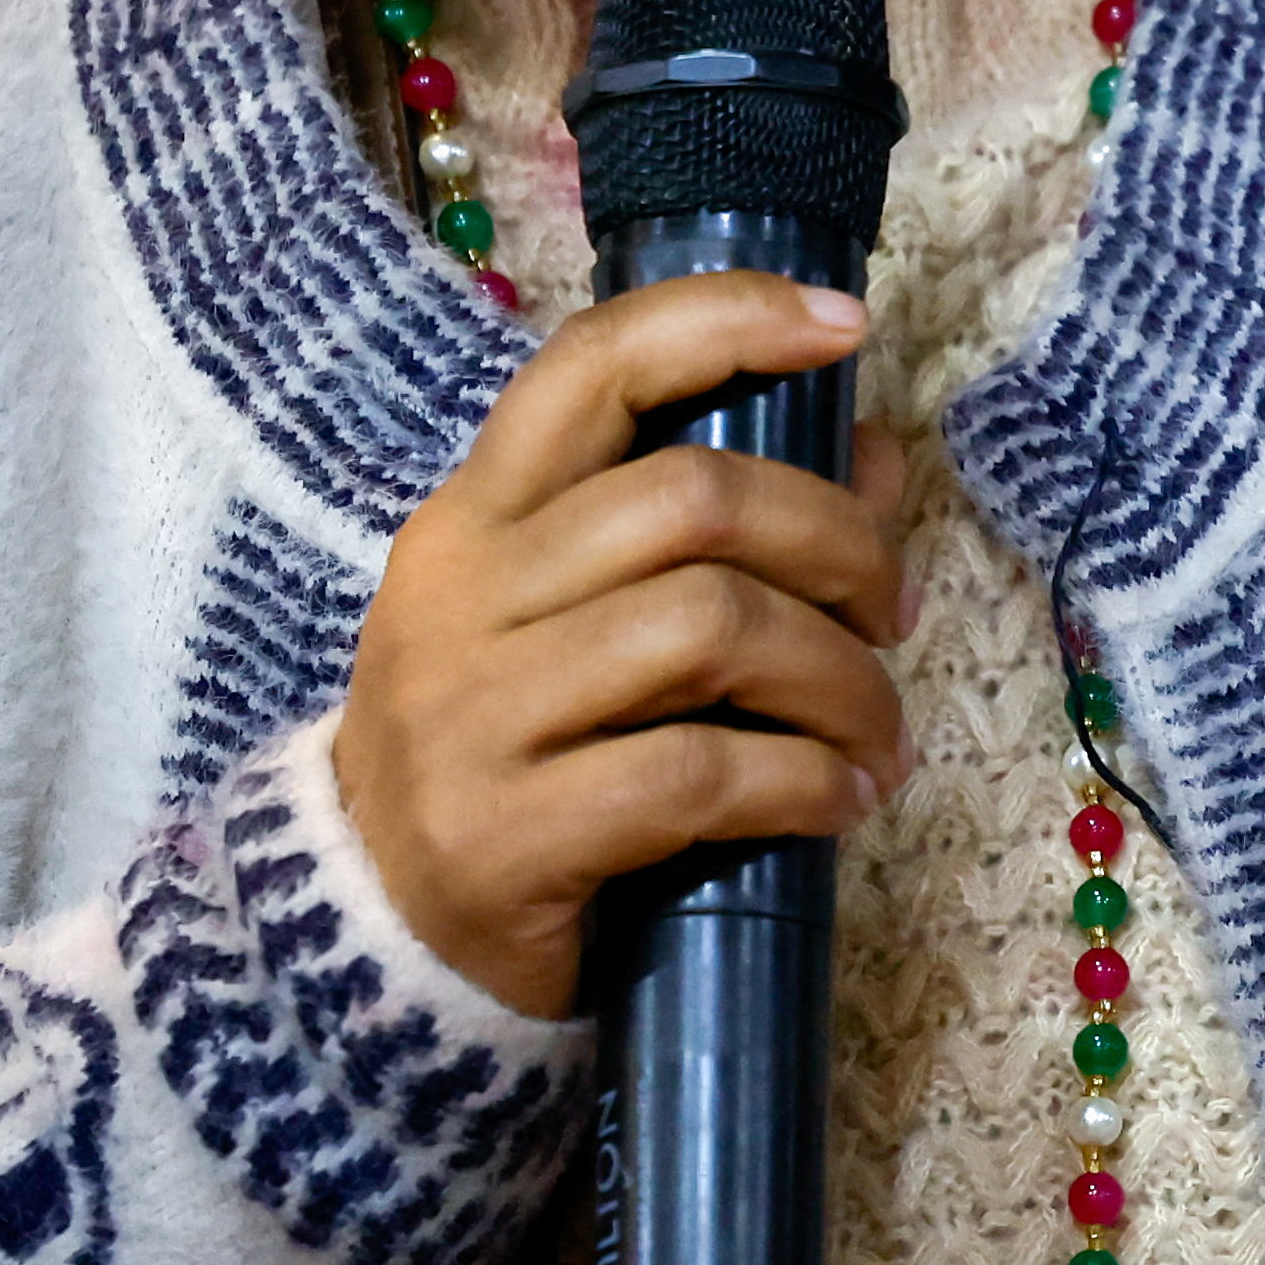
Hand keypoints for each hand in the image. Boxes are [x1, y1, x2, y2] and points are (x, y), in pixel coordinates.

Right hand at [339, 268, 912, 1017]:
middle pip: (693, 499)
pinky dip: (803, 781)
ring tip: (878, 735)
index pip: (593, 365)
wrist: (371, 944)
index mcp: (475, 518)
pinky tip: (839, 803)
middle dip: (837, 544)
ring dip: (838, 679)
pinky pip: (697, 774)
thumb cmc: (512, 761)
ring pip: (711, 628)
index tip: (846, 325)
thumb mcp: (587, 628)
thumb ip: (710, 537)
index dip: (728, 320)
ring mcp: (470, 714)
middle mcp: (460, 594)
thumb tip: (875, 456)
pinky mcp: (501, 836)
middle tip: (892, 614)